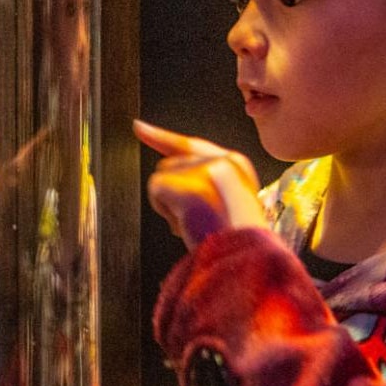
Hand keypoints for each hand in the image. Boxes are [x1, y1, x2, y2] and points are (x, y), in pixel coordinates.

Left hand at [133, 119, 262, 249]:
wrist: (247, 258)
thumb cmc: (236, 241)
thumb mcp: (227, 203)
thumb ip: (202, 182)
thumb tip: (162, 176)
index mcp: (236, 164)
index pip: (190, 144)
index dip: (161, 137)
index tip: (137, 128)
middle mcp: (222, 158)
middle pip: (170, 166)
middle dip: (174, 195)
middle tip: (200, 221)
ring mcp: (205, 169)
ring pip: (161, 178)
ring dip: (170, 206)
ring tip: (198, 223)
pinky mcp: (189, 182)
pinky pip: (155, 189)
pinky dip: (164, 210)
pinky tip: (187, 223)